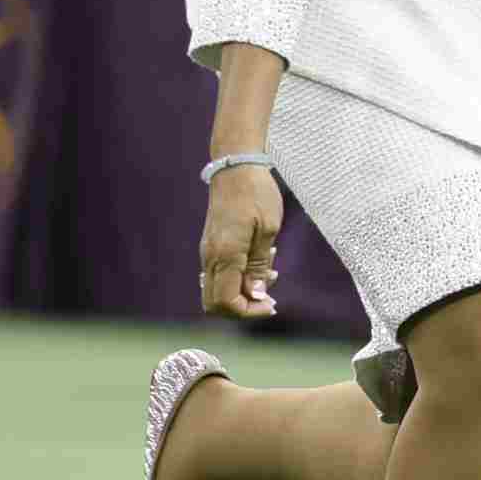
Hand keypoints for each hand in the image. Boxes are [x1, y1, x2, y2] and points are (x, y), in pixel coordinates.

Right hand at [198, 166, 283, 318]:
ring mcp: (208, 252)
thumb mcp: (268, 230)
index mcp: (225, 255)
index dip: (249, 312)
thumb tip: (256, 296)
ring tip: (270, 275)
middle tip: (270, 299)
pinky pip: (219, 274)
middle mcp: (210, 257)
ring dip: (242, 292)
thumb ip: (259, 266)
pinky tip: (259, 263)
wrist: (235, 167)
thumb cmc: (256, 194)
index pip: (227, 302)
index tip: (273, 305)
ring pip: (216, 290)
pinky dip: (237, 278)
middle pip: (215, 303)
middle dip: (243, 308)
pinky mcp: (211, 245)